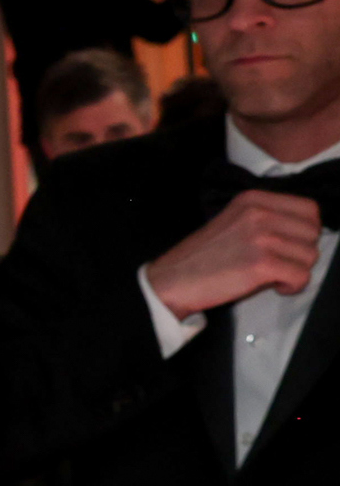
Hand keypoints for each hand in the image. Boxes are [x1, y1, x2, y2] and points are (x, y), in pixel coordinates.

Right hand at [147, 191, 324, 317]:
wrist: (173, 279)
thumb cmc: (204, 256)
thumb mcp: (235, 221)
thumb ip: (267, 217)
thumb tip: (303, 230)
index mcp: (253, 199)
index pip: (308, 209)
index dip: (304, 231)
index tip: (288, 246)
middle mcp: (259, 213)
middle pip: (313, 232)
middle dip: (302, 251)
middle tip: (281, 263)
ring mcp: (261, 237)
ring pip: (310, 255)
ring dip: (297, 269)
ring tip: (275, 275)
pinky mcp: (261, 263)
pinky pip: (301, 275)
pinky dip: (293, 286)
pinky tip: (275, 286)